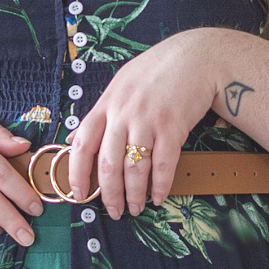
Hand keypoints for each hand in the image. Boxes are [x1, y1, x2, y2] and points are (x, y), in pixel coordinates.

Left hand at [67, 27, 228, 218]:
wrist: (194, 57)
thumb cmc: (155, 72)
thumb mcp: (119, 86)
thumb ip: (98, 115)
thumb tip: (73, 142)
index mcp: (106, 104)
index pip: (83, 144)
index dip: (77, 173)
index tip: (79, 194)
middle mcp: (123, 113)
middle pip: (109, 164)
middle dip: (109, 194)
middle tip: (114, 211)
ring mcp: (148, 120)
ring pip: (135, 169)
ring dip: (135, 194)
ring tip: (136, 208)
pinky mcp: (173, 126)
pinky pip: (164, 164)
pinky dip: (160, 185)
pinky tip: (158, 197)